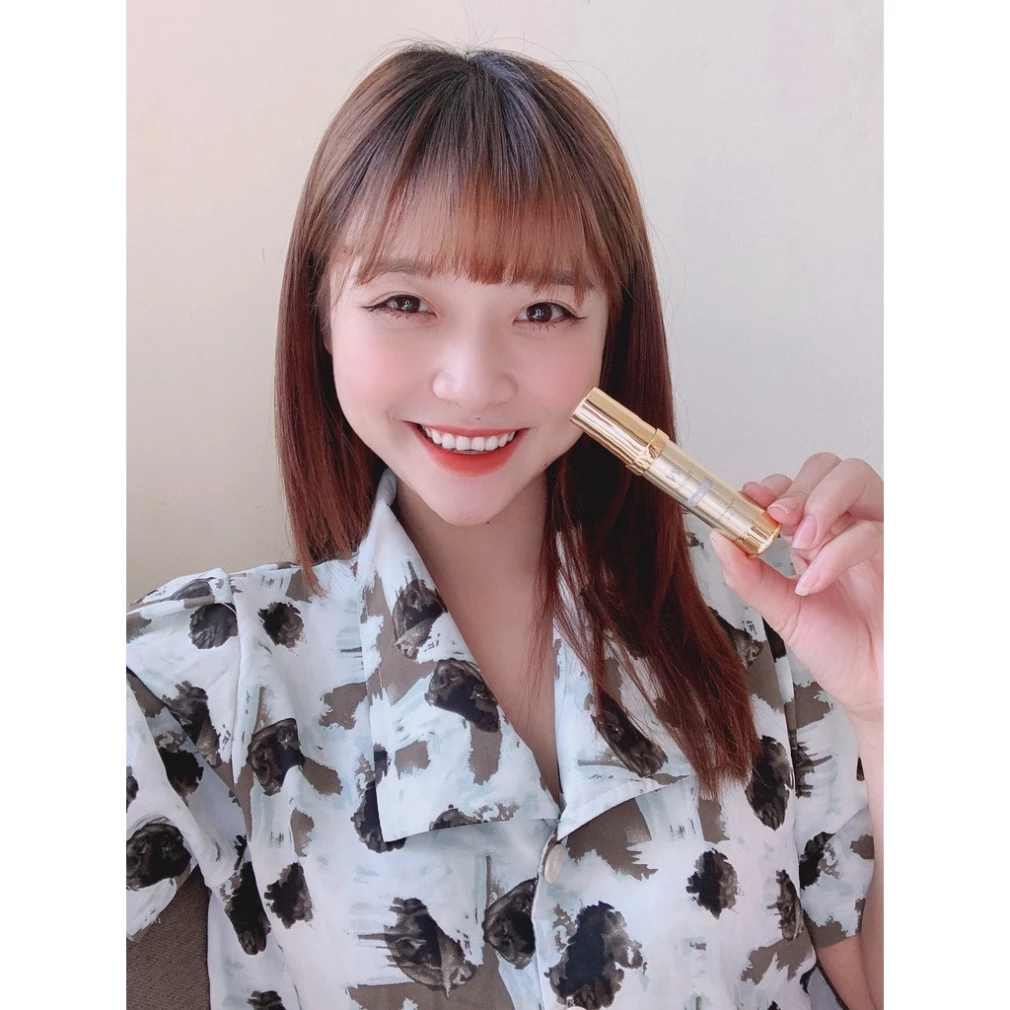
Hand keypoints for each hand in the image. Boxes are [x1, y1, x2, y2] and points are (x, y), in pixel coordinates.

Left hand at [708, 453, 882, 722]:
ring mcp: (878, 537)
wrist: (874, 690)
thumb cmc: (838, 651)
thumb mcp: (782, 612)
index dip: (772, 486)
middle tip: (775, 517)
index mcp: (818, 536)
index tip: (747, 500)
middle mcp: (848, 528)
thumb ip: (749, 576)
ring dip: (819, 501)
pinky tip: (813, 582)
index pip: (797, 486)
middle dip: (798, 486)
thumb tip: (719, 537)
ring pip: (857, 478)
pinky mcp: (901, 554)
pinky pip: (873, 531)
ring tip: (796, 541)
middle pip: (830, 468)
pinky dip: (836, 553)